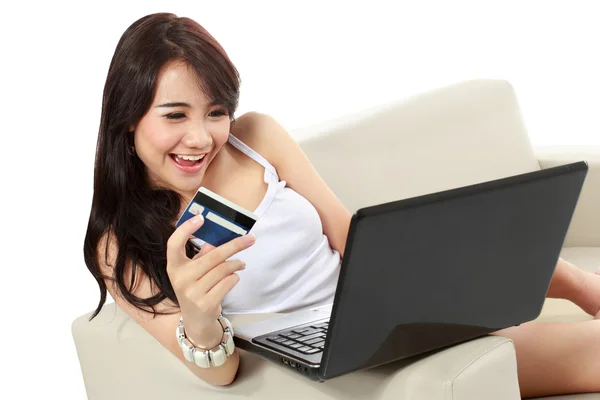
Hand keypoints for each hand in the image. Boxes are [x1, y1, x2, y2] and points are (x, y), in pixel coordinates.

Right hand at [166, 214, 255, 347]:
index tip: (200, 217)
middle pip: (213, 255)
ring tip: (241, 264)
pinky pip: (228, 282)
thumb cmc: (197, 288)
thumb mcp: (195, 271)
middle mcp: (180, 278)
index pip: (174, 243)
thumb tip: (221, 235)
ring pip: (224, 269)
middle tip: (250, 239)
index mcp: (174, 267)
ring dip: (237, 264)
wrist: (195, 321)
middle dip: (235, 245)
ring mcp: (192, 292)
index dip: (185, 229)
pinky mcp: (206, 303)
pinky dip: (235, 277)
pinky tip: (233, 278)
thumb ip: (204, 254)